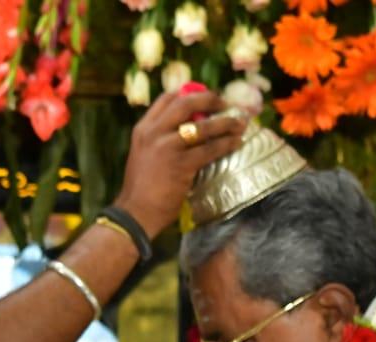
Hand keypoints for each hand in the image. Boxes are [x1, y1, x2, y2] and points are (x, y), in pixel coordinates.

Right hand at [113, 89, 246, 236]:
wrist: (135, 213)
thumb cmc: (141, 189)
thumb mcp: (144, 155)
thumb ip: (160, 140)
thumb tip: (186, 131)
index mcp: (143, 129)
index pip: (167, 98)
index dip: (190, 93)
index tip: (206, 96)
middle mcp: (154, 133)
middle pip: (186, 104)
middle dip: (210, 99)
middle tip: (225, 103)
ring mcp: (168, 147)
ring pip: (203, 126)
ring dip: (226, 123)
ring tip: (240, 123)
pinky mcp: (181, 165)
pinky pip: (210, 149)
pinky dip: (226, 144)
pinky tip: (237, 143)